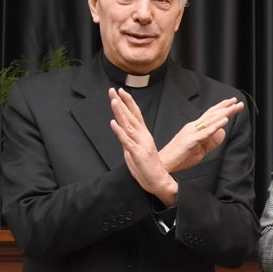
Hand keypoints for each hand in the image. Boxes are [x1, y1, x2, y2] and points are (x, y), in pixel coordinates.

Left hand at [108, 88, 177, 204]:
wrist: (158, 180)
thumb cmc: (148, 167)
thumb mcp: (137, 149)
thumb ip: (130, 139)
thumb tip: (122, 131)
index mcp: (143, 135)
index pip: (136, 115)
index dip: (129, 102)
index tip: (121, 91)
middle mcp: (142, 136)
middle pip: (131, 116)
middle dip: (122, 102)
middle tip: (114, 91)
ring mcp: (139, 144)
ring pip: (128, 125)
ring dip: (121, 112)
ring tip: (114, 101)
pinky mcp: (136, 153)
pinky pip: (126, 141)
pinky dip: (119, 132)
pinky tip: (114, 123)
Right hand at [158, 97, 243, 173]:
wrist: (164, 164)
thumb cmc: (180, 157)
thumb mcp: (201, 150)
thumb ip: (212, 142)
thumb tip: (222, 134)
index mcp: (194, 128)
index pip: (210, 116)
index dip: (221, 108)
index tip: (232, 104)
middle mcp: (193, 127)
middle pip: (212, 115)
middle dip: (226, 108)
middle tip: (237, 102)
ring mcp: (191, 133)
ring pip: (210, 120)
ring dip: (223, 113)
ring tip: (233, 107)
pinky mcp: (190, 141)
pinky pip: (205, 133)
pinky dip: (215, 126)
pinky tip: (224, 121)